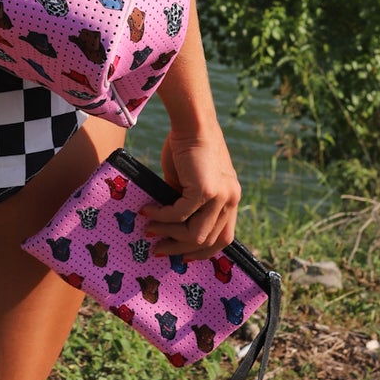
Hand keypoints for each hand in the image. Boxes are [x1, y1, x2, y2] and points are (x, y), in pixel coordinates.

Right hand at [139, 125, 240, 259]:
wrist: (191, 123)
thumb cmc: (187, 147)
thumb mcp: (189, 182)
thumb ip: (186, 203)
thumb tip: (168, 225)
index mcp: (230, 199)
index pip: (223, 238)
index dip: (203, 251)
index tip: (183, 256)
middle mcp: (231, 200)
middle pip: (208, 241)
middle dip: (181, 249)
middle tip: (158, 250)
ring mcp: (221, 196)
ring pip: (196, 234)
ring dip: (169, 234)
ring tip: (149, 229)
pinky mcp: (206, 190)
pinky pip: (181, 215)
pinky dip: (163, 217)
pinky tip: (148, 211)